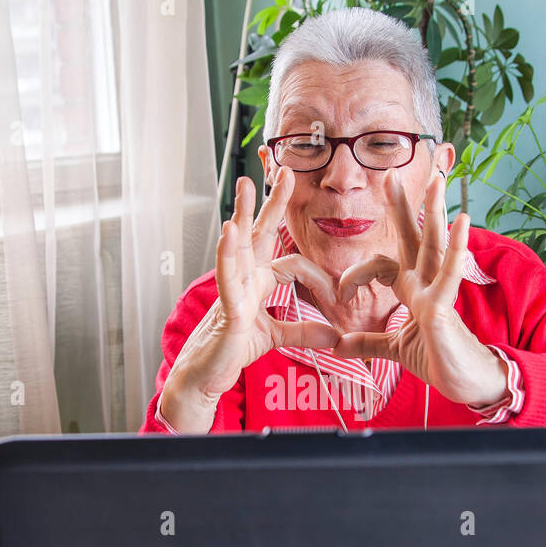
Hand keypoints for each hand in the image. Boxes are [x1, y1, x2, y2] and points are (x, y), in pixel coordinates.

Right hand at [160, 170, 340, 431]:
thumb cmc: (232, 350)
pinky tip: (228, 232)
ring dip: (242, 213)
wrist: (207, 374)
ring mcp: (232, 289)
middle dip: (272, 203)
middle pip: (259, 233)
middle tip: (285, 172)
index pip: (293, 264)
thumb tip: (334, 334)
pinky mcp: (226, 307)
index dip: (319, 278)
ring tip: (244, 184)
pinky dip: (228, 254)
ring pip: (239, 245)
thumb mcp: (275, 337)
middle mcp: (244, 279)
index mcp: (258, 283)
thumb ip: (303, 332)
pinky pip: (226, 276)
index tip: (338, 296)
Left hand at [331, 170, 509, 408]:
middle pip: (413, 237)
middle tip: (391, 173)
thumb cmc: (439, 359)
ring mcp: (438, 292)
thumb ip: (369, 342)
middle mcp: (426, 284)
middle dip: (403, 206)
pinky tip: (463, 222)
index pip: (382, 264)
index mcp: (413, 290)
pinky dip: (456, 249)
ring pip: (435, 245)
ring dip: (435, 211)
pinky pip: (450, 274)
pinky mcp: (445, 308)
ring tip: (437, 179)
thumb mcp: (396, 349)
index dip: (356, 274)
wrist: (466, 383)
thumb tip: (339, 345)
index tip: (340, 294)